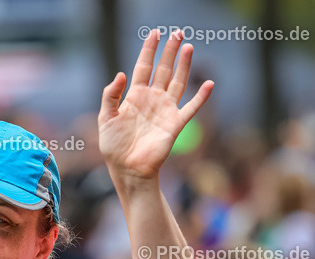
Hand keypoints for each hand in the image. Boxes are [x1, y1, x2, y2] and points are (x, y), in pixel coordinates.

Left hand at [98, 29, 213, 181]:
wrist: (128, 169)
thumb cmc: (114, 146)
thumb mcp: (105, 118)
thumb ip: (110, 95)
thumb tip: (120, 74)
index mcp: (135, 96)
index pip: (143, 67)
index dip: (149, 50)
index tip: (154, 33)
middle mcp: (152, 99)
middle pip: (163, 70)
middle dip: (170, 51)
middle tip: (177, 33)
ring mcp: (165, 110)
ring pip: (178, 82)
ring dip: (184, 65)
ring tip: (188, 47)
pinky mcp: (175, 124)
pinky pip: (191, 108)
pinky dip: (201, 97)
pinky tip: (209, 84)